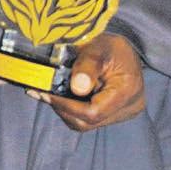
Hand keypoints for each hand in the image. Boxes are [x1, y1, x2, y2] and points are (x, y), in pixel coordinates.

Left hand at [29, 33, 144, 131]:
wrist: (126, 49)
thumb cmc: (112, 46)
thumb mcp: (98, 47)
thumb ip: (87, 66)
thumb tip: (76, 88)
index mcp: (127, 91)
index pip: (93, 112)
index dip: (67, 106)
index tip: (47, 94)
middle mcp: (128, 107)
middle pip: (88, 121)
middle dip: (63, 109)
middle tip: (42, 93)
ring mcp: (123, 113)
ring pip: (87, 123)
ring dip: (66, 110)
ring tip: (50, 94)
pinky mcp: (115, 114)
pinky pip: (90, 119)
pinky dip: (74, 110)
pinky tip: (62, 97)